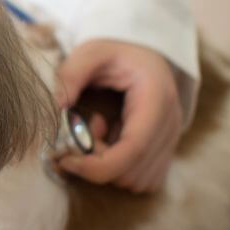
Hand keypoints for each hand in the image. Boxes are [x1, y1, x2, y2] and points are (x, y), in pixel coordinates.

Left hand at [55, 39, 181, 192]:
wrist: (142, 49)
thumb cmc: (116, 51)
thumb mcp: (90, 52)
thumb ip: (71, 74)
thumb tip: (58, 106)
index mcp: (156, 98)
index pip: (134, 149)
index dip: (98, 165)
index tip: (67, 160)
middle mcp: (170, 123)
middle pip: (132, 171)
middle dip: (98, 162)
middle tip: (83, 131)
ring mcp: (172, 138)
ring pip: (137, 180)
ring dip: (109, 165)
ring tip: (99, 130)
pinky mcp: (166, 148)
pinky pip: (142, 178)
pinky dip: (121, 168)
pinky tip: (112, 138)